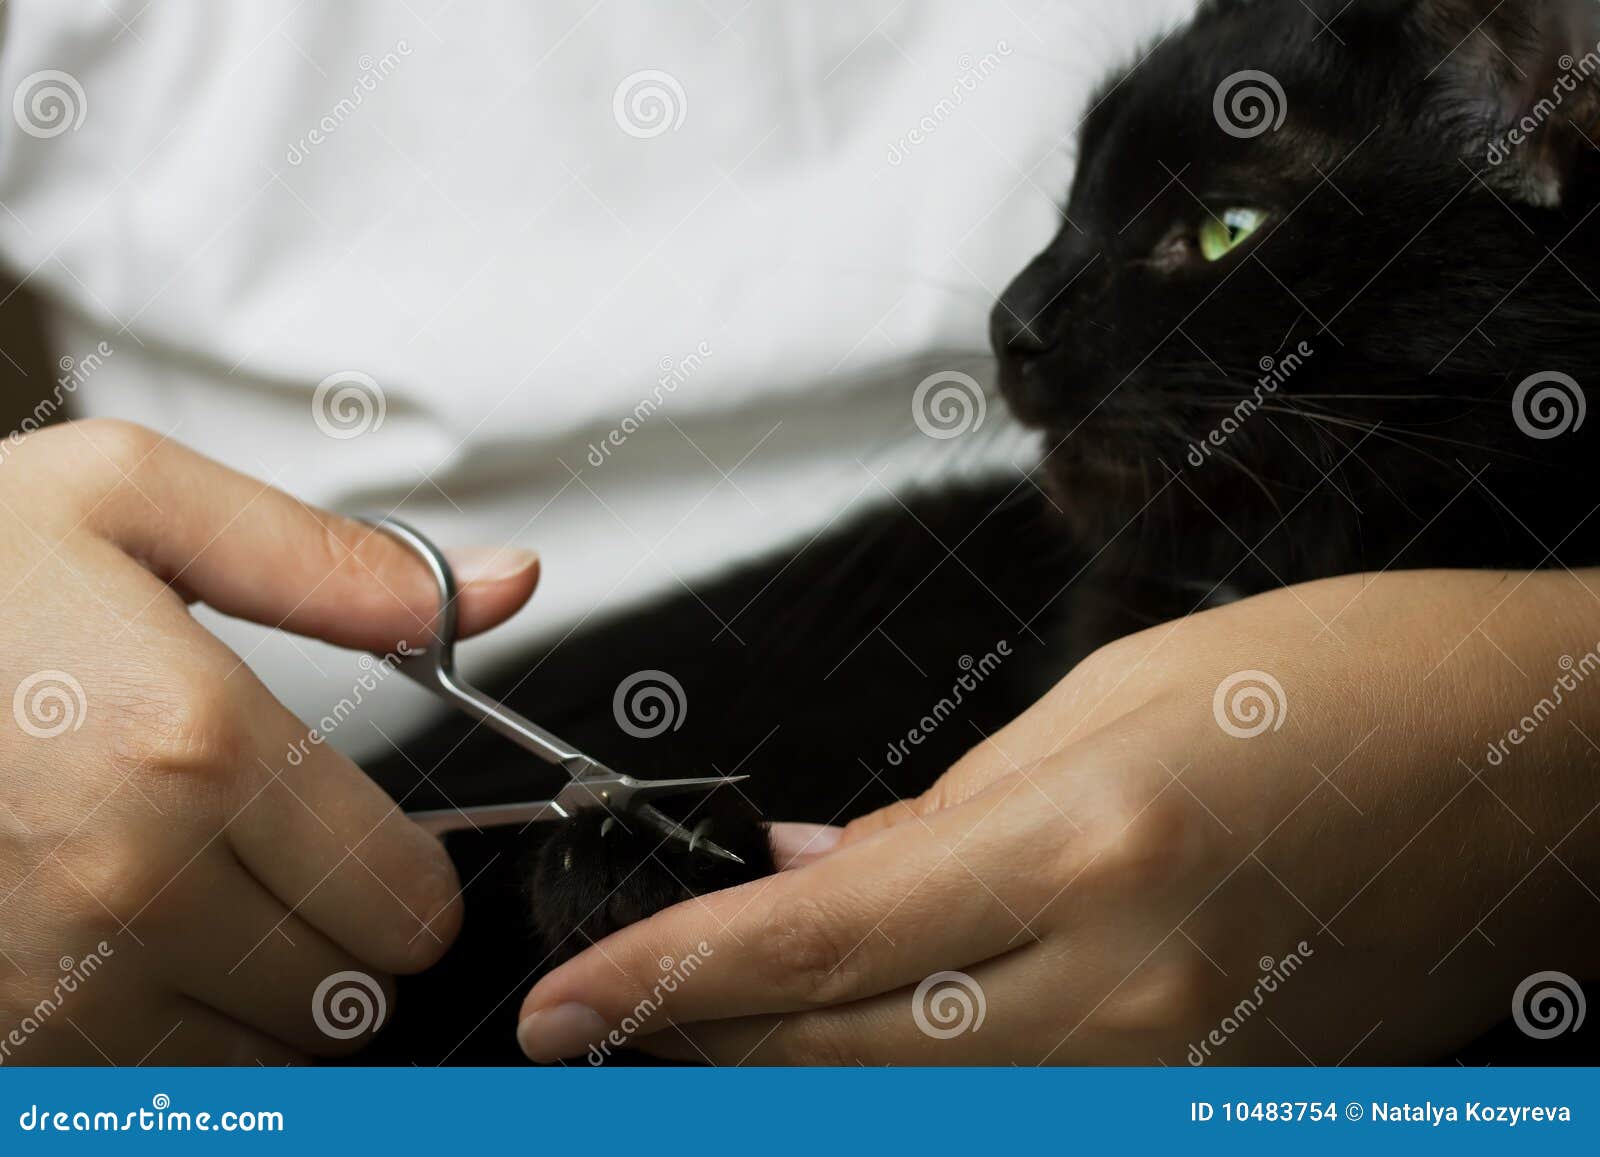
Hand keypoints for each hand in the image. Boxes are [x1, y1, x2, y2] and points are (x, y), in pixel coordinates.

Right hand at [0, 420, 538, 1062]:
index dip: (410, 882)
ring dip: (255, 1007)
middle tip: (283, 873)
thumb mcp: (135, 500)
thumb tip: (505, 588)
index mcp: (193, 748)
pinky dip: (161, 1047)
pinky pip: (139, 1097)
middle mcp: (125, 886)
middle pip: (345, 1001)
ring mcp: (42, 985)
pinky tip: (125, 956)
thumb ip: (337, 565)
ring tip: (193, 907)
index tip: (375, 852)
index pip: (404, 904)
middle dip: (343, 945)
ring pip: (252, 1071)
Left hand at [517, 569, 1599, 1063]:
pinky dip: (910, 1076)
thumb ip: (949, 811)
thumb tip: (818, 878)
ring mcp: (1171, 1071)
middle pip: (842, 1046)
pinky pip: (1015, 1105)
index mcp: (1090, 843)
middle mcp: (1124, 985)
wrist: (1538, 776)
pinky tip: (853, 1035)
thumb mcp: (1118, 695)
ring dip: (785, 1067)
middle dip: (699, 1041)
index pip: (817, 937)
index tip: (568, 1001)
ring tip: (693, 1032)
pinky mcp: (1205, 1103)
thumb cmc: (1353, 683)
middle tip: (600, 1024)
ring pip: (915, 1098)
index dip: (671, 975)